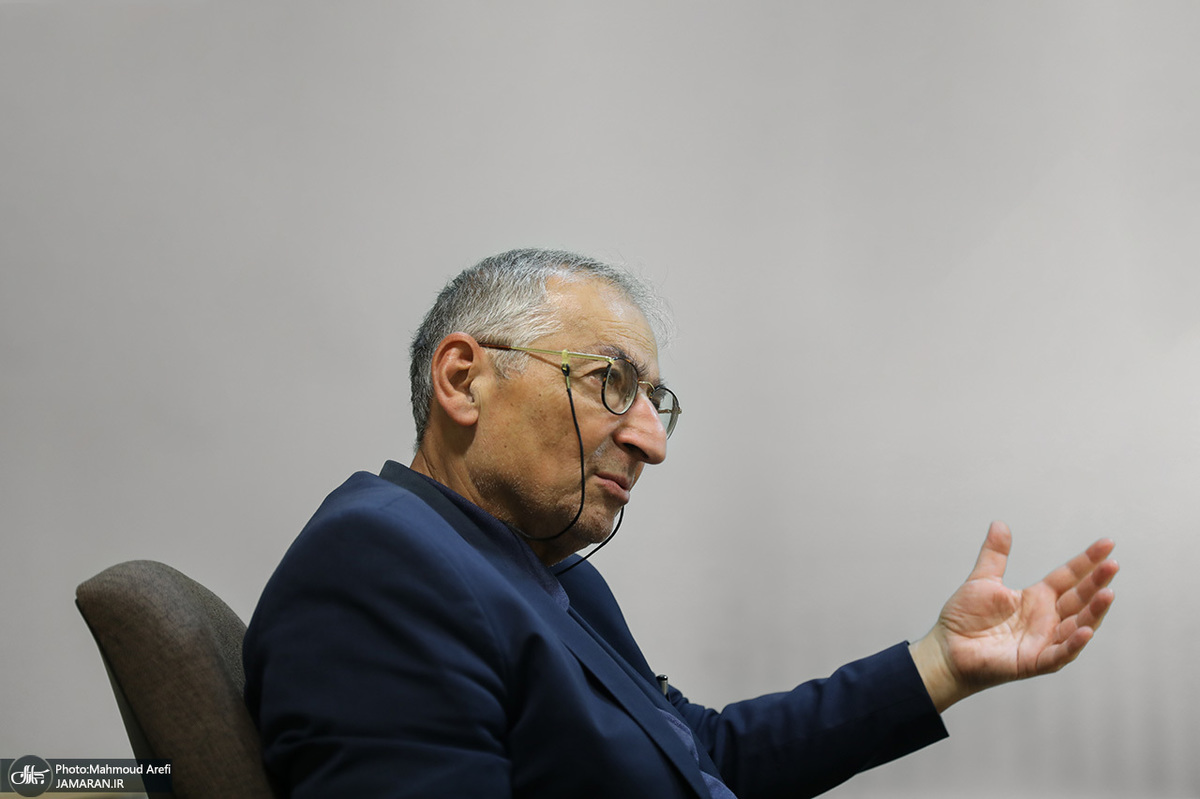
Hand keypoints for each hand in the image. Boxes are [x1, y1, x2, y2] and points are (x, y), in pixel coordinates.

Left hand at [909, 521, 1118, 712]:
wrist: (946, 648)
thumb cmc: (964, 618)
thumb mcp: (982, 580)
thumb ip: (994, 554)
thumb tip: (1000, 524)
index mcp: (1037, 599)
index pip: (1068, 577)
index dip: (1087, 561)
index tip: (1107, 544)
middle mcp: (1046, 619)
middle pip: (1078, 598)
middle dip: (1096, 582)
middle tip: (1112, 564)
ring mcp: (1043, 641)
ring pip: (1077, 625)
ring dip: (1094, 612)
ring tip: (1108, 594)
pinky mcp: (1034, 661)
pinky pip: (1059, 654)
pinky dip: (1074, 644)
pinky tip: (1085, 630)